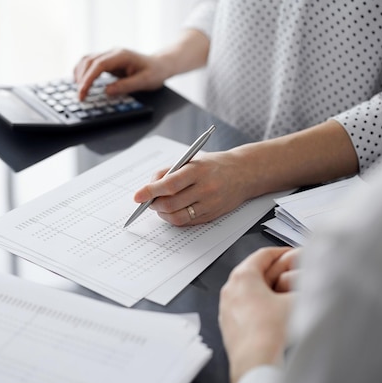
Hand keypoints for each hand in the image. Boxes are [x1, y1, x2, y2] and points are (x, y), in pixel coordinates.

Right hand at [73, 48, 169, 100]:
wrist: (160, 65)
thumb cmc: (155, 72)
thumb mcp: (144, 81)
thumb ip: (126, 86)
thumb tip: (107, 91)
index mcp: (121, 55)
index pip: (98, 65)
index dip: (88, 79)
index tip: (83, 92)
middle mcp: (113, 53)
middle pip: (89, 61)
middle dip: (81, 79)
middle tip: (80, 97)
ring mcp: (109, 56)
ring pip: (87, 60)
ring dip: (80, 74)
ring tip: (78, 90)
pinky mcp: (108, 61)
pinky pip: (90, 63)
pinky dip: (83, 72)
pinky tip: (80, 81)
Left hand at [133, 149, 254, 225]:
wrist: (244, 173)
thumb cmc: (214, 165)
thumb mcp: (191, 160)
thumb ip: (169, 172)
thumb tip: (149, 186)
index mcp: (198, 171)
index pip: (169, 184)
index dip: (150, 192)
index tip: (137, 196)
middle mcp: (205, 188)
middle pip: (171, 203)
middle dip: (154, 204)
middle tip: (148, 201)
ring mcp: (210, 204)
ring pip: (177, 216)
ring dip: (163, 214)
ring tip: (159, 206)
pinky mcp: (212, 215)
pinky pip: (187, 221)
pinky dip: (175, 218)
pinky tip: (172, 210)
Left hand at [218, 247, 296, 382]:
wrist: (255, 361)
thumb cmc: (269, 331)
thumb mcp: (296, 301)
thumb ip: (305, 286)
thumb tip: (313, 281)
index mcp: (243, 276)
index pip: (263, 254)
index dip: (282, 252)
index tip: (292, 254)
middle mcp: (230, 288)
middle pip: (255, 272)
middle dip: (276, 272)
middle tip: (293, 275)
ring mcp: (226, 306)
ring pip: (249, 290)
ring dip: (267, 290)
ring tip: (286, 296)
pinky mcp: (228, 323)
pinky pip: (244, 307)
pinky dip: (258, 305)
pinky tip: (273, 315)